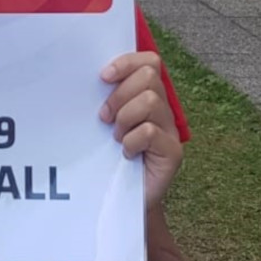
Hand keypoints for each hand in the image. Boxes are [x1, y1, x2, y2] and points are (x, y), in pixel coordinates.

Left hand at [99, 51, 182, 211]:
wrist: (121, 199)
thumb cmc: (109, 157)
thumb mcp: (105, 122)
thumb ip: (105, 98)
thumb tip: (87, 76)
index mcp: (148, 96)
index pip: (149, 61)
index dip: (126, 63)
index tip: (103, 77)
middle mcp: (164, 109)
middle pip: (149, 77)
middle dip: (120, 94)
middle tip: (105, 117)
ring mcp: (171, 131)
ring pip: (150, 101)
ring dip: (125, 118)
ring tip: (116, 136)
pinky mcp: (173, 153)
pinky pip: (149, 132)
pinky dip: (131, 142)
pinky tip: (126, 154)